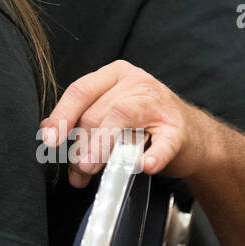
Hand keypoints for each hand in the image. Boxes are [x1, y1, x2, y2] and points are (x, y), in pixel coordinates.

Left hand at [42, 60, 209, 187]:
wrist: (196, 137)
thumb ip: (81, 121)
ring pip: (120, 118)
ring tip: (91, 168)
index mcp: (115, 75)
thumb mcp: (110, 115)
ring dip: (102, 146)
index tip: (49, 140)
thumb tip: (48, 135)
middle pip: (97, 111)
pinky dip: (152, 155)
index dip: (62, 116)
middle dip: (80, 144)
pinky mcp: (179, 130)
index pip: (81, 90)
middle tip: (76, 170)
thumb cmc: (145, 126)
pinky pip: (162, 142)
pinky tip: (144, 165)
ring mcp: (159, 104)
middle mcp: (137, 82)